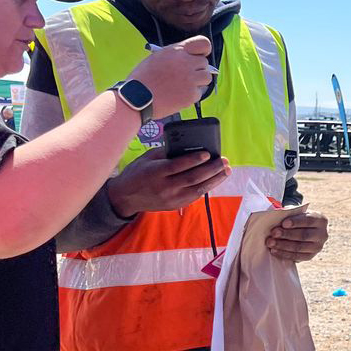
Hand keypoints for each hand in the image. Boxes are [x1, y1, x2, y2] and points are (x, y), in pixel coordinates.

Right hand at [106, 146, 230, 216]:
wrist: (125, 197)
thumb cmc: (137, 173)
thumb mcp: (147, 158)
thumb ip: (166, 152)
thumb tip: (187, 145)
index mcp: (156, 172)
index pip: (178, 166)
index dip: (194, 160)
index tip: (208, 153)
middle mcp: (164, 187)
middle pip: (192, 178)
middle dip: (211, 169)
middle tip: (224, 161)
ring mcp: (171, 198)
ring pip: (197, 189)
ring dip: (214, 179)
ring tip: (226, 170)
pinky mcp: (175, 205)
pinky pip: (194, 196)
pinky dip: (206, 187)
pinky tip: (215, 179)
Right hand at [126, 35, 212, 118]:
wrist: (136, 98)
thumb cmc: (143, 78)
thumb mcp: (157, 57)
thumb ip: (176, 55)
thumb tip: (189, 57)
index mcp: (177, 51)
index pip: (203, 43)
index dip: (203, 50)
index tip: (200, 56)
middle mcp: (186, 63)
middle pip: (204, 63)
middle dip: (197, 69)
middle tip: (185, 76)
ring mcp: (190, 79)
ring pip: (206, 78)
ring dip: (198, 82)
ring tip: (183, 85)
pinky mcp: (191, 95)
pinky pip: (200, 93)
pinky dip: (191, 95)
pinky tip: (178, 95)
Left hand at [266, 212, 328, 261]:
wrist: (305, 229)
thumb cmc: (298, 219)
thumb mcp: (298, 214)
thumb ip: (291, 214)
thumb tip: (276, 215)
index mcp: (321, 220)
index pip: (309, 220)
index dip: (296, 222)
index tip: (283, 223)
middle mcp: (322, 234)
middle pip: (304, 235)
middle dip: (287, 234)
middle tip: (273, 233)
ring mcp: (318, 247)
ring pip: (299, 247)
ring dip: (283, 245)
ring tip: (270, 242)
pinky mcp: (310, 256)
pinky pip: (297, 257)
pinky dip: (284, 254)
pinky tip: (274, 251)